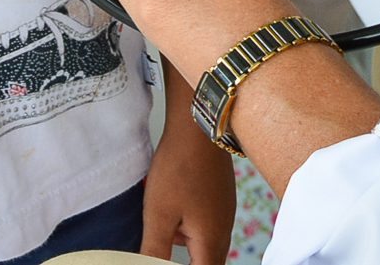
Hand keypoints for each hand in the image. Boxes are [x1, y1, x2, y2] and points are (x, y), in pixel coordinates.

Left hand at [141, 118, 234, 264]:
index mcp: (210, 241)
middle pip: (208, 264)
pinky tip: (172, 212)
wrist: (198, 127)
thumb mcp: (159, 215)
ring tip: (164, 229)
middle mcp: (223, 231)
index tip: (164, 262)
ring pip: (207, 247)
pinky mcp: (220, 199)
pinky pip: (207, 227)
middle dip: (186, 263)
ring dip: (187, 249)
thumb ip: (155, 251)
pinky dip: (190, 230)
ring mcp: (224, 213)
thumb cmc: (179, 168)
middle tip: (164, 252)